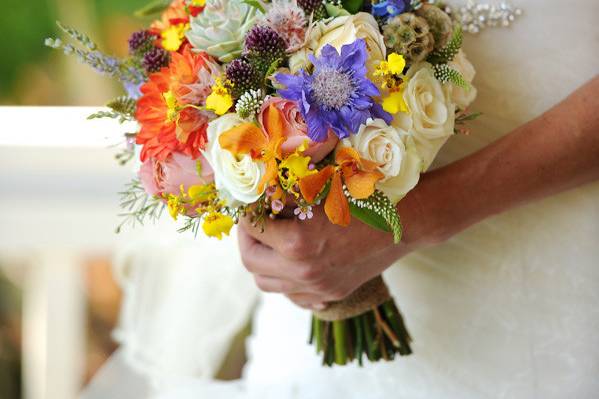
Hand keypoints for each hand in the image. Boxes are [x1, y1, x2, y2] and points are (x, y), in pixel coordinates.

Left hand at [238, 187, 432, 309]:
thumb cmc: (364, 197)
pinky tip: (293, 262)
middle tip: (254, 225)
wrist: (405, 222)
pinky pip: (292, 295)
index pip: (252, 231)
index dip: (246, 215)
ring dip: (262, 262)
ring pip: (267, 284)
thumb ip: (284, 194)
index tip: (249, 206)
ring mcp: (317, 287)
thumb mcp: (320, 188)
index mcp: (296, 243)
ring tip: (270, 243)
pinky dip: (285, 280)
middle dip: (247, 240)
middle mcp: (303, 272)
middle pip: (251, 263)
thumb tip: (257, 195)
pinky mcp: (330, 294)